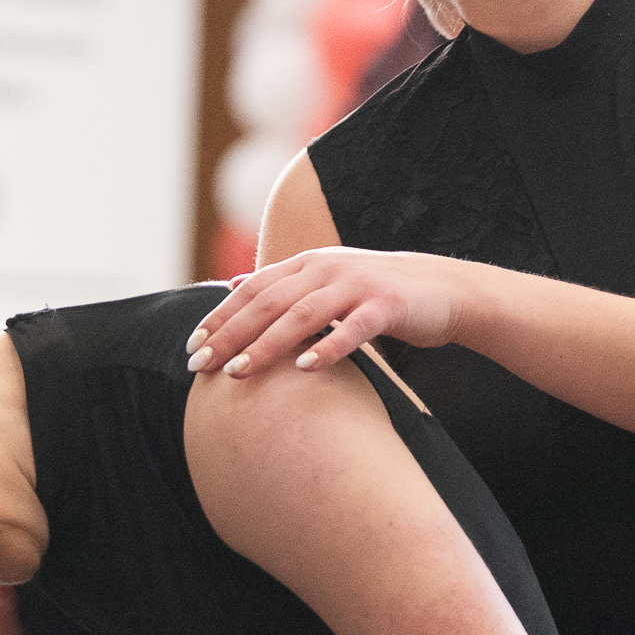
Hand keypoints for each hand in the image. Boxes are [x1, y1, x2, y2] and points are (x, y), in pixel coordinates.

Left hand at [185, 247, 471, 376]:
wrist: (443, 290)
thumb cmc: (376, 294)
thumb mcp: (326, 281)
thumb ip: (282, 283)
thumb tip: (234, 284)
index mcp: (308, 263)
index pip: (253, 290)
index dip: (220, 317)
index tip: (191, 347)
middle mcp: (327, 268)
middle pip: (269, 302)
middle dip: (231, 334)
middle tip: (202, 365)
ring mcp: (357, 284)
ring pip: (303, 314)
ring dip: (268, 344)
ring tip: (240, 371)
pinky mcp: (387, 305)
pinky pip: (352, 329)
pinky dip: (327, 347)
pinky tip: (305, 369)